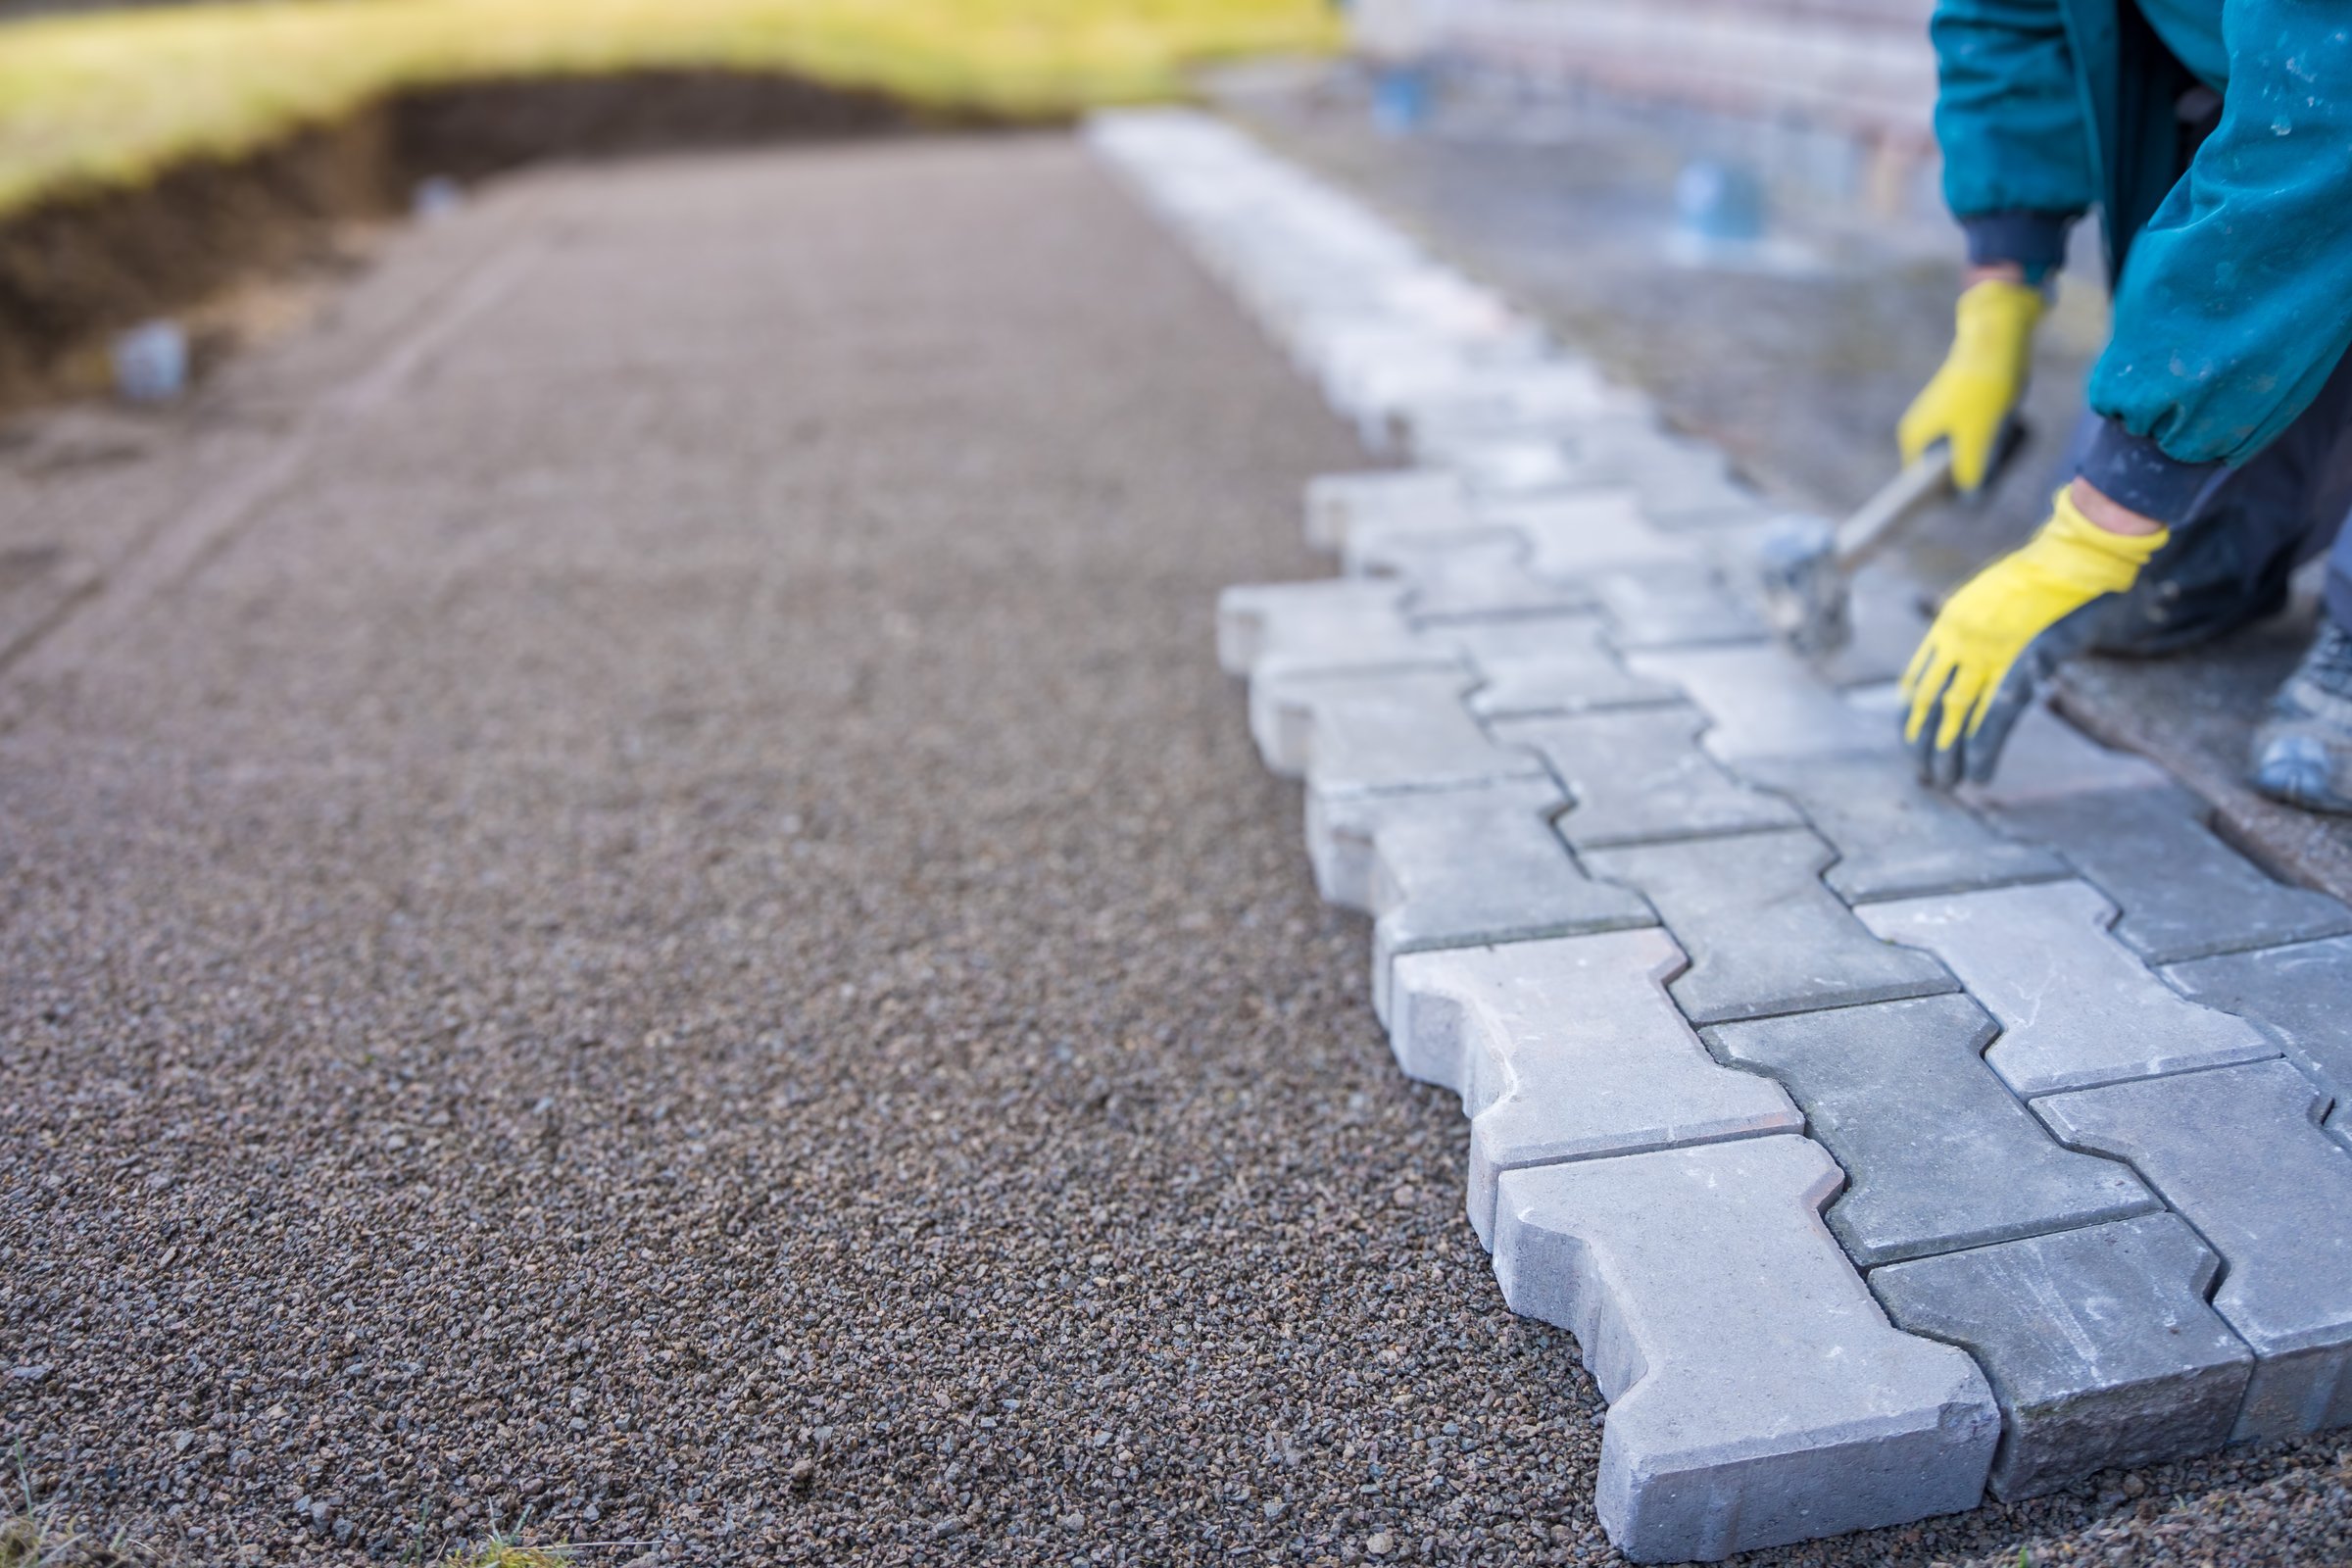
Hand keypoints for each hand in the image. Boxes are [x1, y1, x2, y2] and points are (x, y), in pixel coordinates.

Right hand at [1897, 275, 2044, 491]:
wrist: (1997, 339)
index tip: (1982, 496)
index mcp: (1915, 441)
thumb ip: (1970, 473)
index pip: (1927, 489)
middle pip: (1948, 473)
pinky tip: (2009, 421)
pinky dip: (1994, 437)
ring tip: (2008, 433)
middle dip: (1978, 471)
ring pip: (1966, 455)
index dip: (1953, 497)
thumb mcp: (1979, 437)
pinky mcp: (1958, 410)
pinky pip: (1975, 437)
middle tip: (2003, 457)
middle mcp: (1921, 434)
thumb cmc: (1985, 389)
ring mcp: (1939, 421)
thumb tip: (1968, 502)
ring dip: (1991, 453)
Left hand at [1902, 482, 2168, 785]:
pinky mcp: (2024, 664)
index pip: (1919, 681)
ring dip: (1947, 753)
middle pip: (1931, 702)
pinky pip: (1994, 717)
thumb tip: (1975, 659)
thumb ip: (1982, 630)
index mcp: (1952, 625)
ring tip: (1946, 782)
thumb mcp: (1999, 599)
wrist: (2079, 556)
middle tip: (1923, 773)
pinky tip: (1977, 774)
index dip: (1911, 716)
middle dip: (1924, 741)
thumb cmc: (2048, 577)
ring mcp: (1991, 652)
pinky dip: (1982, 749)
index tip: (1909, 739)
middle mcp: (1962, 640)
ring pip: (1955, 715)